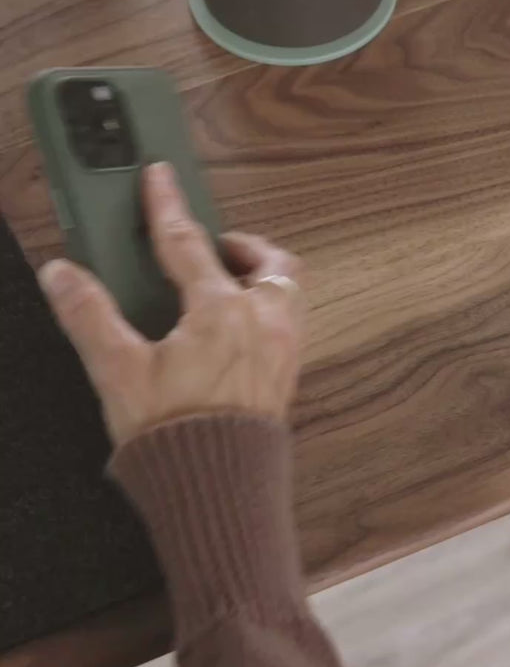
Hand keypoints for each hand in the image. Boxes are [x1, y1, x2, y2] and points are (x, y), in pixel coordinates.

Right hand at [38, 162, 302, 445]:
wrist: (217, 490)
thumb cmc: (175, 435)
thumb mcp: (118, 371)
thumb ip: (90, 316)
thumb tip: (63, 276)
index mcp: (222, 311)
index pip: (187, 243)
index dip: (167, 206)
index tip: (160, 176)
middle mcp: (263, 323)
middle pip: (270, 262)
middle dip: (243, 244)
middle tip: (213, 242)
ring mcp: (283, 351)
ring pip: (288, 292)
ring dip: (263, 276)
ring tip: (229, 280)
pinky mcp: (287, 379)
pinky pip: (290, 325)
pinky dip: (269, 310)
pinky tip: (241, 329)